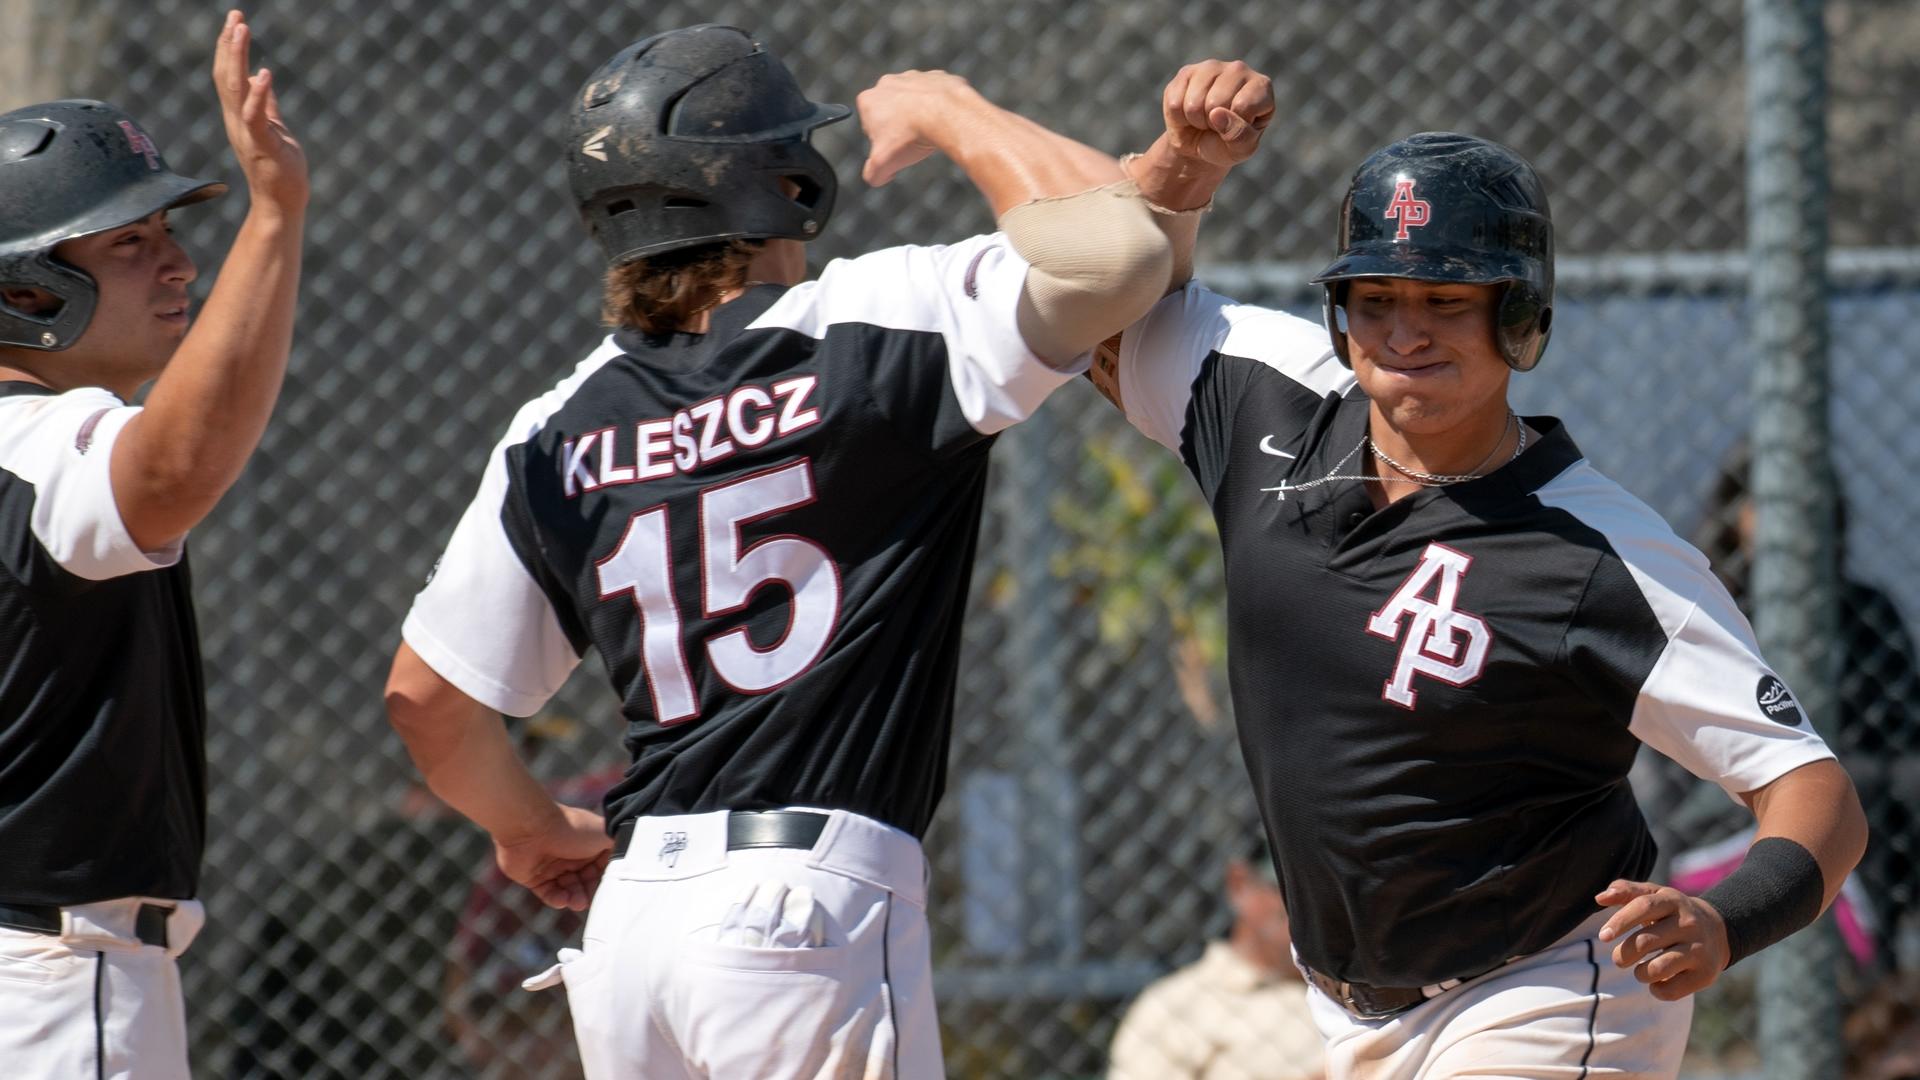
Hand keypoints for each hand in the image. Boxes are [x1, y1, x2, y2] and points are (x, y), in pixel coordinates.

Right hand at [212, 9, 308, 212]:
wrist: (282, 202)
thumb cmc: (279, 167)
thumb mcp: (273, 128)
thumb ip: (267, 105)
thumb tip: (263, 80)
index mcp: (239, 115)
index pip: (228, 74)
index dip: (229, 47)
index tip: (235, 21)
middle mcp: (236, 121)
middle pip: (226, 75)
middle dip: (230, 43)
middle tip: (235, 16)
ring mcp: (246, 132)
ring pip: (234, 89)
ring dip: (238, 57)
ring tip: (242, 30)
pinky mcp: (262, 145)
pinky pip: (255, 116)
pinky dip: (258, 94)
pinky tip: (264, 74)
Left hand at [493, 803, 612, 911]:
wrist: (532, 827)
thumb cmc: (571, 827)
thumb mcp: (606, 833)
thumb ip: (621, 846)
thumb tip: (633, 858)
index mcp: (589, 846)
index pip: (602, 870)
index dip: (605, 881)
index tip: (609, 891)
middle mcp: (572, 857)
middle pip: (585, 883)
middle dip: (588, 893)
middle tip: (588, 901)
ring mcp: (553, 867)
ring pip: (568, 891)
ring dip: (573, 898)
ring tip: (575, 903)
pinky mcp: (534, 878)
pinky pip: (548, 894)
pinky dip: (556, 899)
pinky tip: (561, 900)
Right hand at [857, 70, 976, 186]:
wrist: (946, 115)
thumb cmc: (911, 136)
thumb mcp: (882, 164)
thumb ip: (873, 174)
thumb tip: (876, 177)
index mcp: (868, 100)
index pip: (870, 127)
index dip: (882, 142)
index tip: (895, 150)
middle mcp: (888, 83)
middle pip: (892, 112)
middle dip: (901, 127)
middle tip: (913, 143)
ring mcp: (914, 77)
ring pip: (916, 102)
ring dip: (921, 116)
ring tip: (929, 134)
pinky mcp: (938, 77)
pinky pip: (938, 95)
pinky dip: (941, 107)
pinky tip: (944, 122)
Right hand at [1161, 59, 1273, 167]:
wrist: (1200, 145)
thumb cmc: (1227, 144)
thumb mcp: (1242, 149)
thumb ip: (1239, 136)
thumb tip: (1216, 114)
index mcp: (1261, 86)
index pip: (1243, 105)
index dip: (1234, 126)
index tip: (1236, 129)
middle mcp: (1239, 69)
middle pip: (1216, 102)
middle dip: (1212, 124)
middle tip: (1217, 126)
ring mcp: (1211, 67)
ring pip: (1194, 102)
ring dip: (1196, 121)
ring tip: (1204, 119)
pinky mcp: (1186, 72)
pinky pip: (1175, 102)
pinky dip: (1179, 117)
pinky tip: (1189, 113)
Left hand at [1596, 879, 1732, 999]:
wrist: (1718, 930)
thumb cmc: (1671, 913)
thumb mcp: (1653, 895)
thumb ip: (1626, 892)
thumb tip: (1600, 898)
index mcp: (1672, 901)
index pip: (1643, 906)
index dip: (1620, 921)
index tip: (1603, 936)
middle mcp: (1689, 924)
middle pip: (1646, 941)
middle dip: (1624, 954)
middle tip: (1619, 959)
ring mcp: (1699, 949)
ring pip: (1658, 968)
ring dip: (1640, 973)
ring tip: (1639, 971)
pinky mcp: (1706, 973)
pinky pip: (1673, 989)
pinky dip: (1657, 990)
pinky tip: (1656, 982)